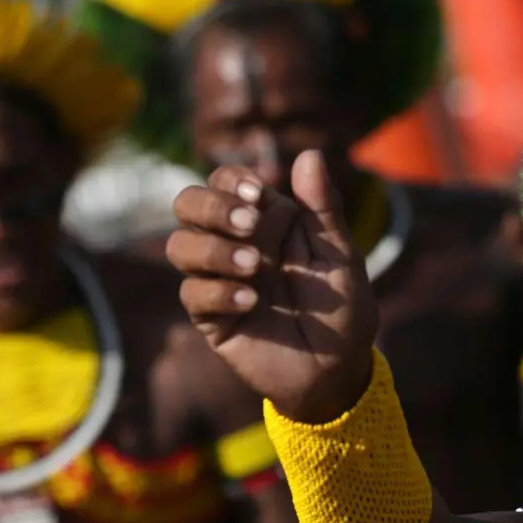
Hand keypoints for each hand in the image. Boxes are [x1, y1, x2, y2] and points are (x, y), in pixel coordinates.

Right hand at [166, 152, 378, 422]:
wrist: (338, 368)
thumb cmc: (342, 307)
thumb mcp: (340, 255)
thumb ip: (323, 209)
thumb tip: (311, 154)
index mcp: (266, 220)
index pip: (225, 181)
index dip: (231, 181)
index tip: (259, 194)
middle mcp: (235, 244)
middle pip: (187, 204)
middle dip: (210, 207)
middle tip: (248, 224)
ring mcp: (219, 279)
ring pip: (180, 246)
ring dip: (213, 249)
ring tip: (254, 267)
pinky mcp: (211, 317)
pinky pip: (192, 294)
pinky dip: (218, 292)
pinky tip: (250, 301)